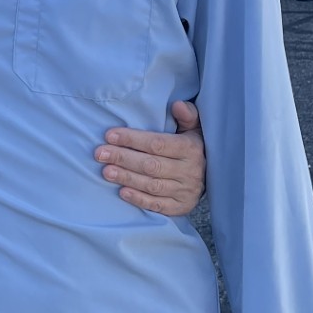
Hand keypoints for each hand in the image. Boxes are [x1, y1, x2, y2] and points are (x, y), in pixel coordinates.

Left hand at [94, 99, 204, 215]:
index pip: (158, 143)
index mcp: (191, 148)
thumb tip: (177, 105)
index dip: (132, 140)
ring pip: (152, 185)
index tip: (110, 135)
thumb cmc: (193, 147)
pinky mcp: (180, 207)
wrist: (212, 177)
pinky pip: (157, 205)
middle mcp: (189, 171)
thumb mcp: (194, 128)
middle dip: (123, 158)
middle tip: (100, 153)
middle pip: (151, 165)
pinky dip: (139, 199)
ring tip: (106, 171)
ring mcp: (185, 191)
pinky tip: (122, 191)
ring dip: (126, 178)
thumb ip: (187, 115)